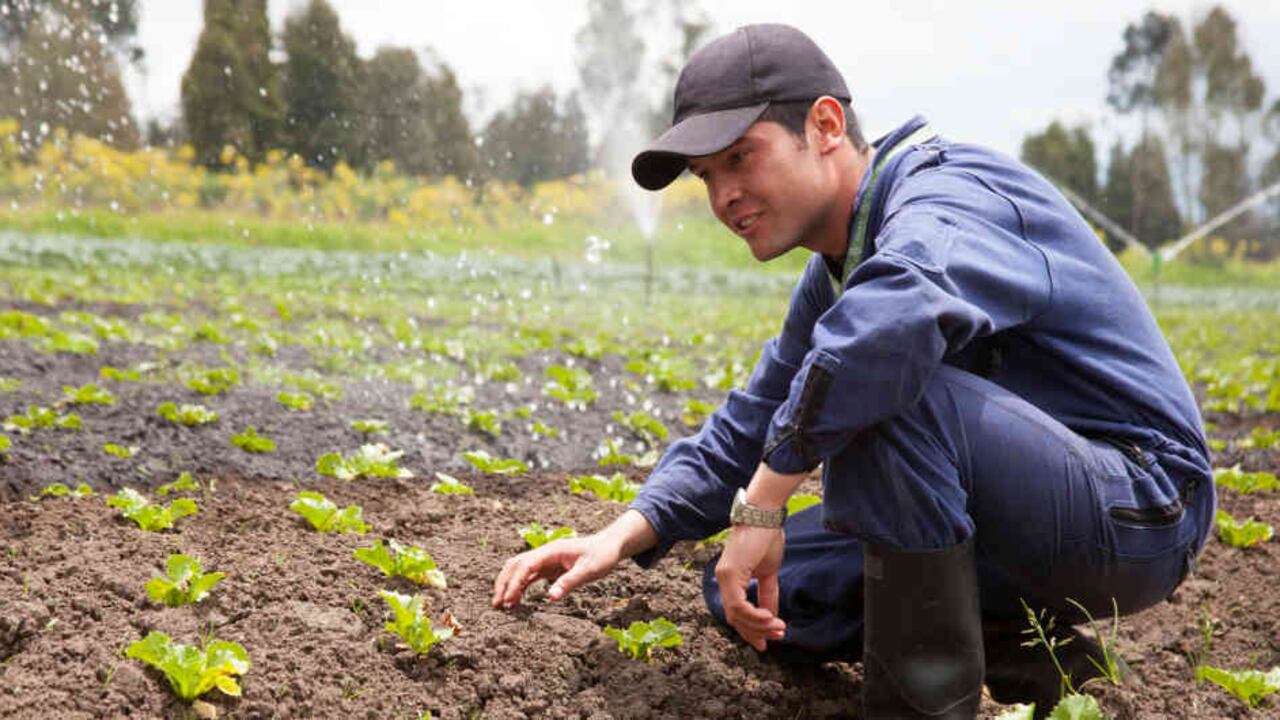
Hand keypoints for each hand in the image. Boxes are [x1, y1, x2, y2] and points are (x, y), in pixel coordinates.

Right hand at [491, 533, 622, 608]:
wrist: (610, 546)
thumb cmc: (601, 555)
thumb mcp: (589, 570)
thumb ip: (569, 582)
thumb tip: (551, 597)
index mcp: (551, 551)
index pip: (525, 565)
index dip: (514, 583)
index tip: (509, 600)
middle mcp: (544, 554)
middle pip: (516, 565)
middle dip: (504, 583)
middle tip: (497, 604)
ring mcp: (546, 560)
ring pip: (519, 570)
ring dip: (509, 585)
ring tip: (502, 605)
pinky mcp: (549, 567)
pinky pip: (529, 576)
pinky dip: (519, 587)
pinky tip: (516, 600)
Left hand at [715, 524, 785, 650]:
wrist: (765, 515)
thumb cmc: (766, 537)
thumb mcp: (768, 572)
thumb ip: (767, 593)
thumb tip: (771, 615)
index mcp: (730, 578)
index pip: (736, 612)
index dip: (751, 629)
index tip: (767, 640)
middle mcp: (723, 579)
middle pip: (734, 618)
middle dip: (755, 632)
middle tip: (775, 638)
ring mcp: (724, 576)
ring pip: (736, 614)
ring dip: (758, 625)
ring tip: (778, 628)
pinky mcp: (729, 573)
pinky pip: (739, 604)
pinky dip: (754, 615)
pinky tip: (770, 618)